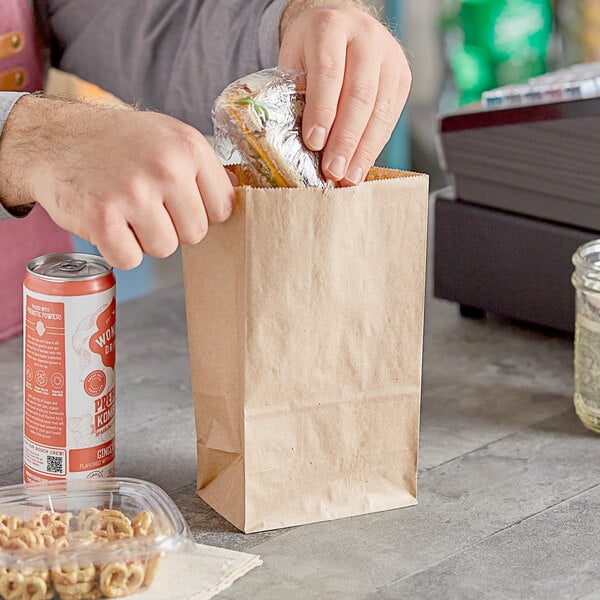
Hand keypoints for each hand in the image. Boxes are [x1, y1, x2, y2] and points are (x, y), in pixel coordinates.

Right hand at [0, 95, 233, 269]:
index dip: (201, 211)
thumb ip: (202, 169)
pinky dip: (118, 249)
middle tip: (146, 204)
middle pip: (196, 234)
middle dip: (173, 227)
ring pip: (165, 249)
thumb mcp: (168, 137)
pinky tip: (108, 222)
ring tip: (126, 210)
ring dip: (145, 238)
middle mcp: (165, 167)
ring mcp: (132, 193)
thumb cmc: (118, 143)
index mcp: (188, 147)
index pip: (223, 208)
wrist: (54, 139)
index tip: (180, 202)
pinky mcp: (101, 218)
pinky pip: (131, 260)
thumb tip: (235, 203)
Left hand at [279, 2, 410, 185]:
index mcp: (330, 26)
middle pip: (359, 94)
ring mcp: (390, 57)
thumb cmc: (310, 51)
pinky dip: (374, 145)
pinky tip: (361, 165)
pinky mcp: (403, 77)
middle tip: (332, 170)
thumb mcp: (294, 60)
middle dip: (345, 139)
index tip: (313, 143)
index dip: (322, 110)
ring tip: (349, 177)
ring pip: (379, 109)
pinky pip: (390, 118)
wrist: (341, 25)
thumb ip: (295, 94)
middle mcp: (366, 37)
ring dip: (363, 149)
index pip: (329, 72)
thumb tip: (297, 148)